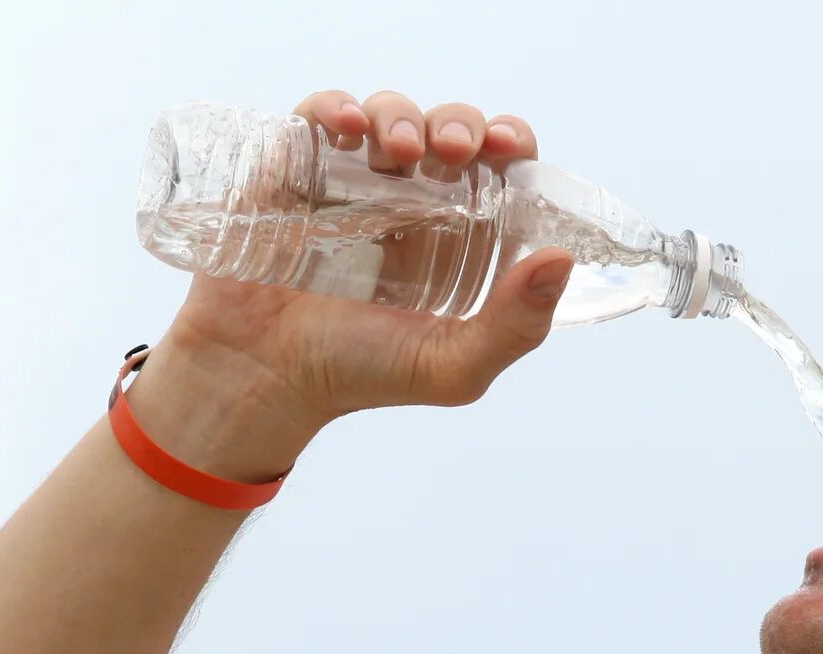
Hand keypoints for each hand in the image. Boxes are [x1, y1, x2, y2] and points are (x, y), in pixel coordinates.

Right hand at [155, 88, 574, 433]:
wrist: (262, 379)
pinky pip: (320, 117)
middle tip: (455, 148)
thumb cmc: (359, 375)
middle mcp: (411, 201)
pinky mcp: (295, 171)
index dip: (512, 144)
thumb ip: (514, 327)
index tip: (509, 147)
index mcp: (459, 235)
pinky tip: (346, 126)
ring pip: (390, 114)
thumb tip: (560, 259)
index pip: (500, 169)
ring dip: (401, 115)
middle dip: (460, 123)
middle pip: (450, 130)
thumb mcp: (450, 367)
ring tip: (398, 150)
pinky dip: (335, 107)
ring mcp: (352, 181)